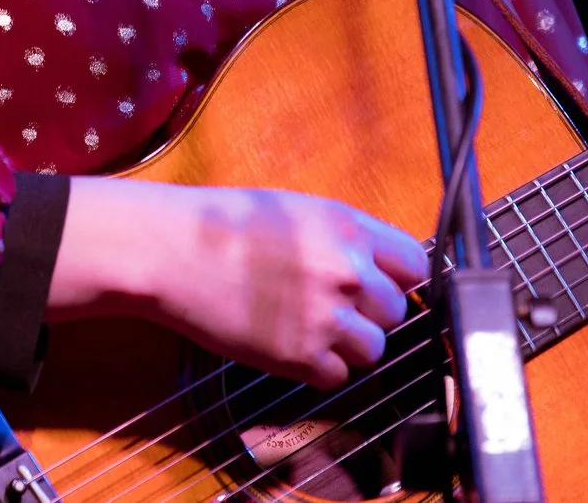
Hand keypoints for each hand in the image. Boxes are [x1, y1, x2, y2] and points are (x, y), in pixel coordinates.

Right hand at [50, 176, 426, 389]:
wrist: (171, 250)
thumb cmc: (224, 224)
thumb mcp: (297, 210)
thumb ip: (344, 238)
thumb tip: (377, 266)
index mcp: (349, 229)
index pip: (416, 266)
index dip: (398, 278)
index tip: (380, 285)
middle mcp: (347, 273)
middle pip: (397, 311)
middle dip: (368, 313)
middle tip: (329, 306)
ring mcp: (326, 318)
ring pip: (374, 349)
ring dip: (348, 345)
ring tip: (308, 327)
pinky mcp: (300, 358)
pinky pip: (337, 377)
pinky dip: (318, 369)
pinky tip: (290, 345)